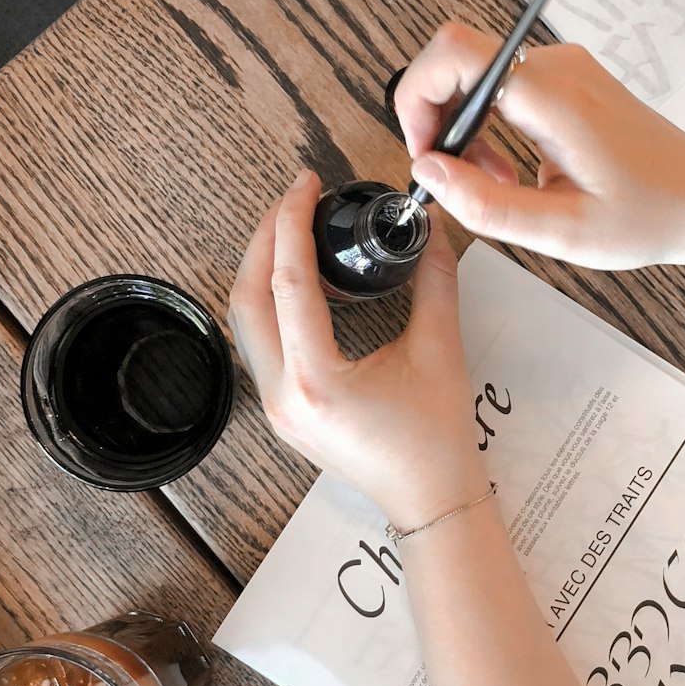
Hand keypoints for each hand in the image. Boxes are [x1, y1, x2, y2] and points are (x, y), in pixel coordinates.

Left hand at [228, 170, 489, 530]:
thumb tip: (429, 229)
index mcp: (315, 380)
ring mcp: (275, 408)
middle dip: (265, 238)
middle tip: (293, 199)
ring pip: (244, 322)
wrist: (431, 500)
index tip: (306, 185)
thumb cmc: (436, 440)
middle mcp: (281, 395)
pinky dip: (269, 303)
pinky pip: (259, 344)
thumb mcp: (440, 351)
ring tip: (292, 231)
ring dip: (261, 270)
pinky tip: (298, 281)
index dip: (293, 222)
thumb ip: (433, 281)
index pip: (288, 282)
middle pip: (247, 298)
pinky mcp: (283, 412)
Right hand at [394, 23, 684, 270]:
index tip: (426, 152)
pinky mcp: (566, 81)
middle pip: (457, 60)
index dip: (419, 97)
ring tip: (495, 182)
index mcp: (553, 98)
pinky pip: (503, 89)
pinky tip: (512, 171)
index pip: (455, 53)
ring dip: (466, 131)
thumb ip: (487, 204)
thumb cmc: (648, 215)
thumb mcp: (561, 231)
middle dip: (438, 121)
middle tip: (458, 178)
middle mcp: (556, 68)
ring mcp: (563, 69)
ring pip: (476, 77)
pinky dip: (490, 128)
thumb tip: (428, 172)